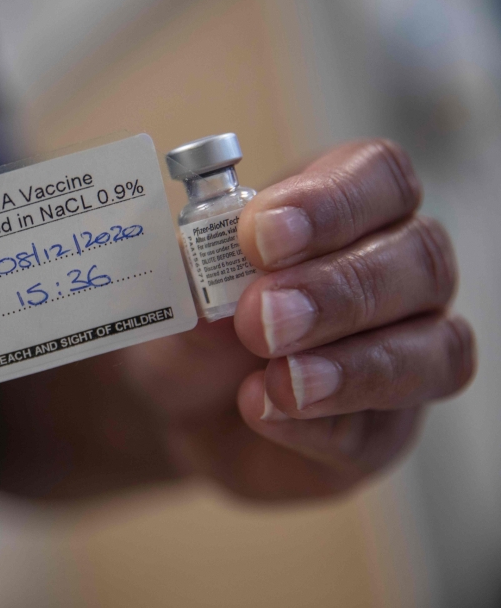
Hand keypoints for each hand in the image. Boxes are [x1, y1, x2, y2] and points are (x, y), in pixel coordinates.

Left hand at [128, 140, 475, 498]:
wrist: (171, 408)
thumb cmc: (190, 324)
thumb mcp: (176, 293)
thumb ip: (196, 282)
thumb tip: (212, 289)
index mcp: (344, 209)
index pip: (378, 175)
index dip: (331, 201)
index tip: (260, 234)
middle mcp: (397, 271)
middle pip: (420, 257)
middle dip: (337, 289)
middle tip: (259, 317)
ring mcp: (407, 353)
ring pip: (435, 350)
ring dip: (352, 365)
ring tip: (279, 378)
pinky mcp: (386, 431)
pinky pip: (383, 430)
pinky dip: (322, 424)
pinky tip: (264, 411)